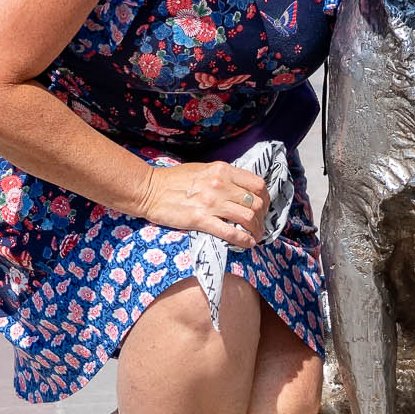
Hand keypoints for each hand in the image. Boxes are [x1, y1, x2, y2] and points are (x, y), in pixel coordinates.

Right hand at [138, 161, 268, 247]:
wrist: (149, 190)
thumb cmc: (174, 180)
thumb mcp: (203, 169)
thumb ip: (224, 177)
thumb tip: (242, 189)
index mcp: (222, 170)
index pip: (257, 184)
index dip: (265, 199)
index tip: (262, 207)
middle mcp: (220, 185)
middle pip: (256, 203)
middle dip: (261, 217)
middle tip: (259, 225)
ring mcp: (211, 203)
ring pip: (248, 218)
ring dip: (255, 230)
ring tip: (254, 236)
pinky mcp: (201, 220)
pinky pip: (230, 232)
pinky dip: (244, 240)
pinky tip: (247, 244)